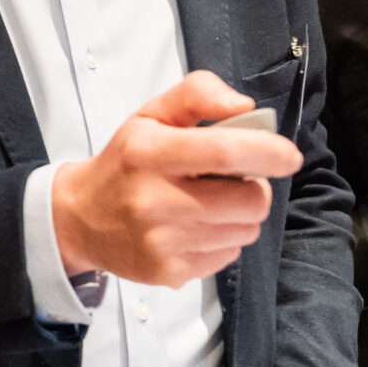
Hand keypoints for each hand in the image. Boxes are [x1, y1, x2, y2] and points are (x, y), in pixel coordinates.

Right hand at [50, 71, 302, 286]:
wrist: (79, 219)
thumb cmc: (125, 162)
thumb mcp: (150, 115)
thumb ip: (197, 94)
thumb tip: (245, 107)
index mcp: (149, 152)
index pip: (226, 152)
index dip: (270, 152)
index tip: (288, 156)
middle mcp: (154, 200)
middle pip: (250, 200)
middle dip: (255, 188)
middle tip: (234, 180)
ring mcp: (161, 242)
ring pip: (245, 231)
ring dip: (240, 216)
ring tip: (211, 204)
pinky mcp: (168, 272)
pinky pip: (228, 256)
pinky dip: (223, 241)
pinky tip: (196, 228)